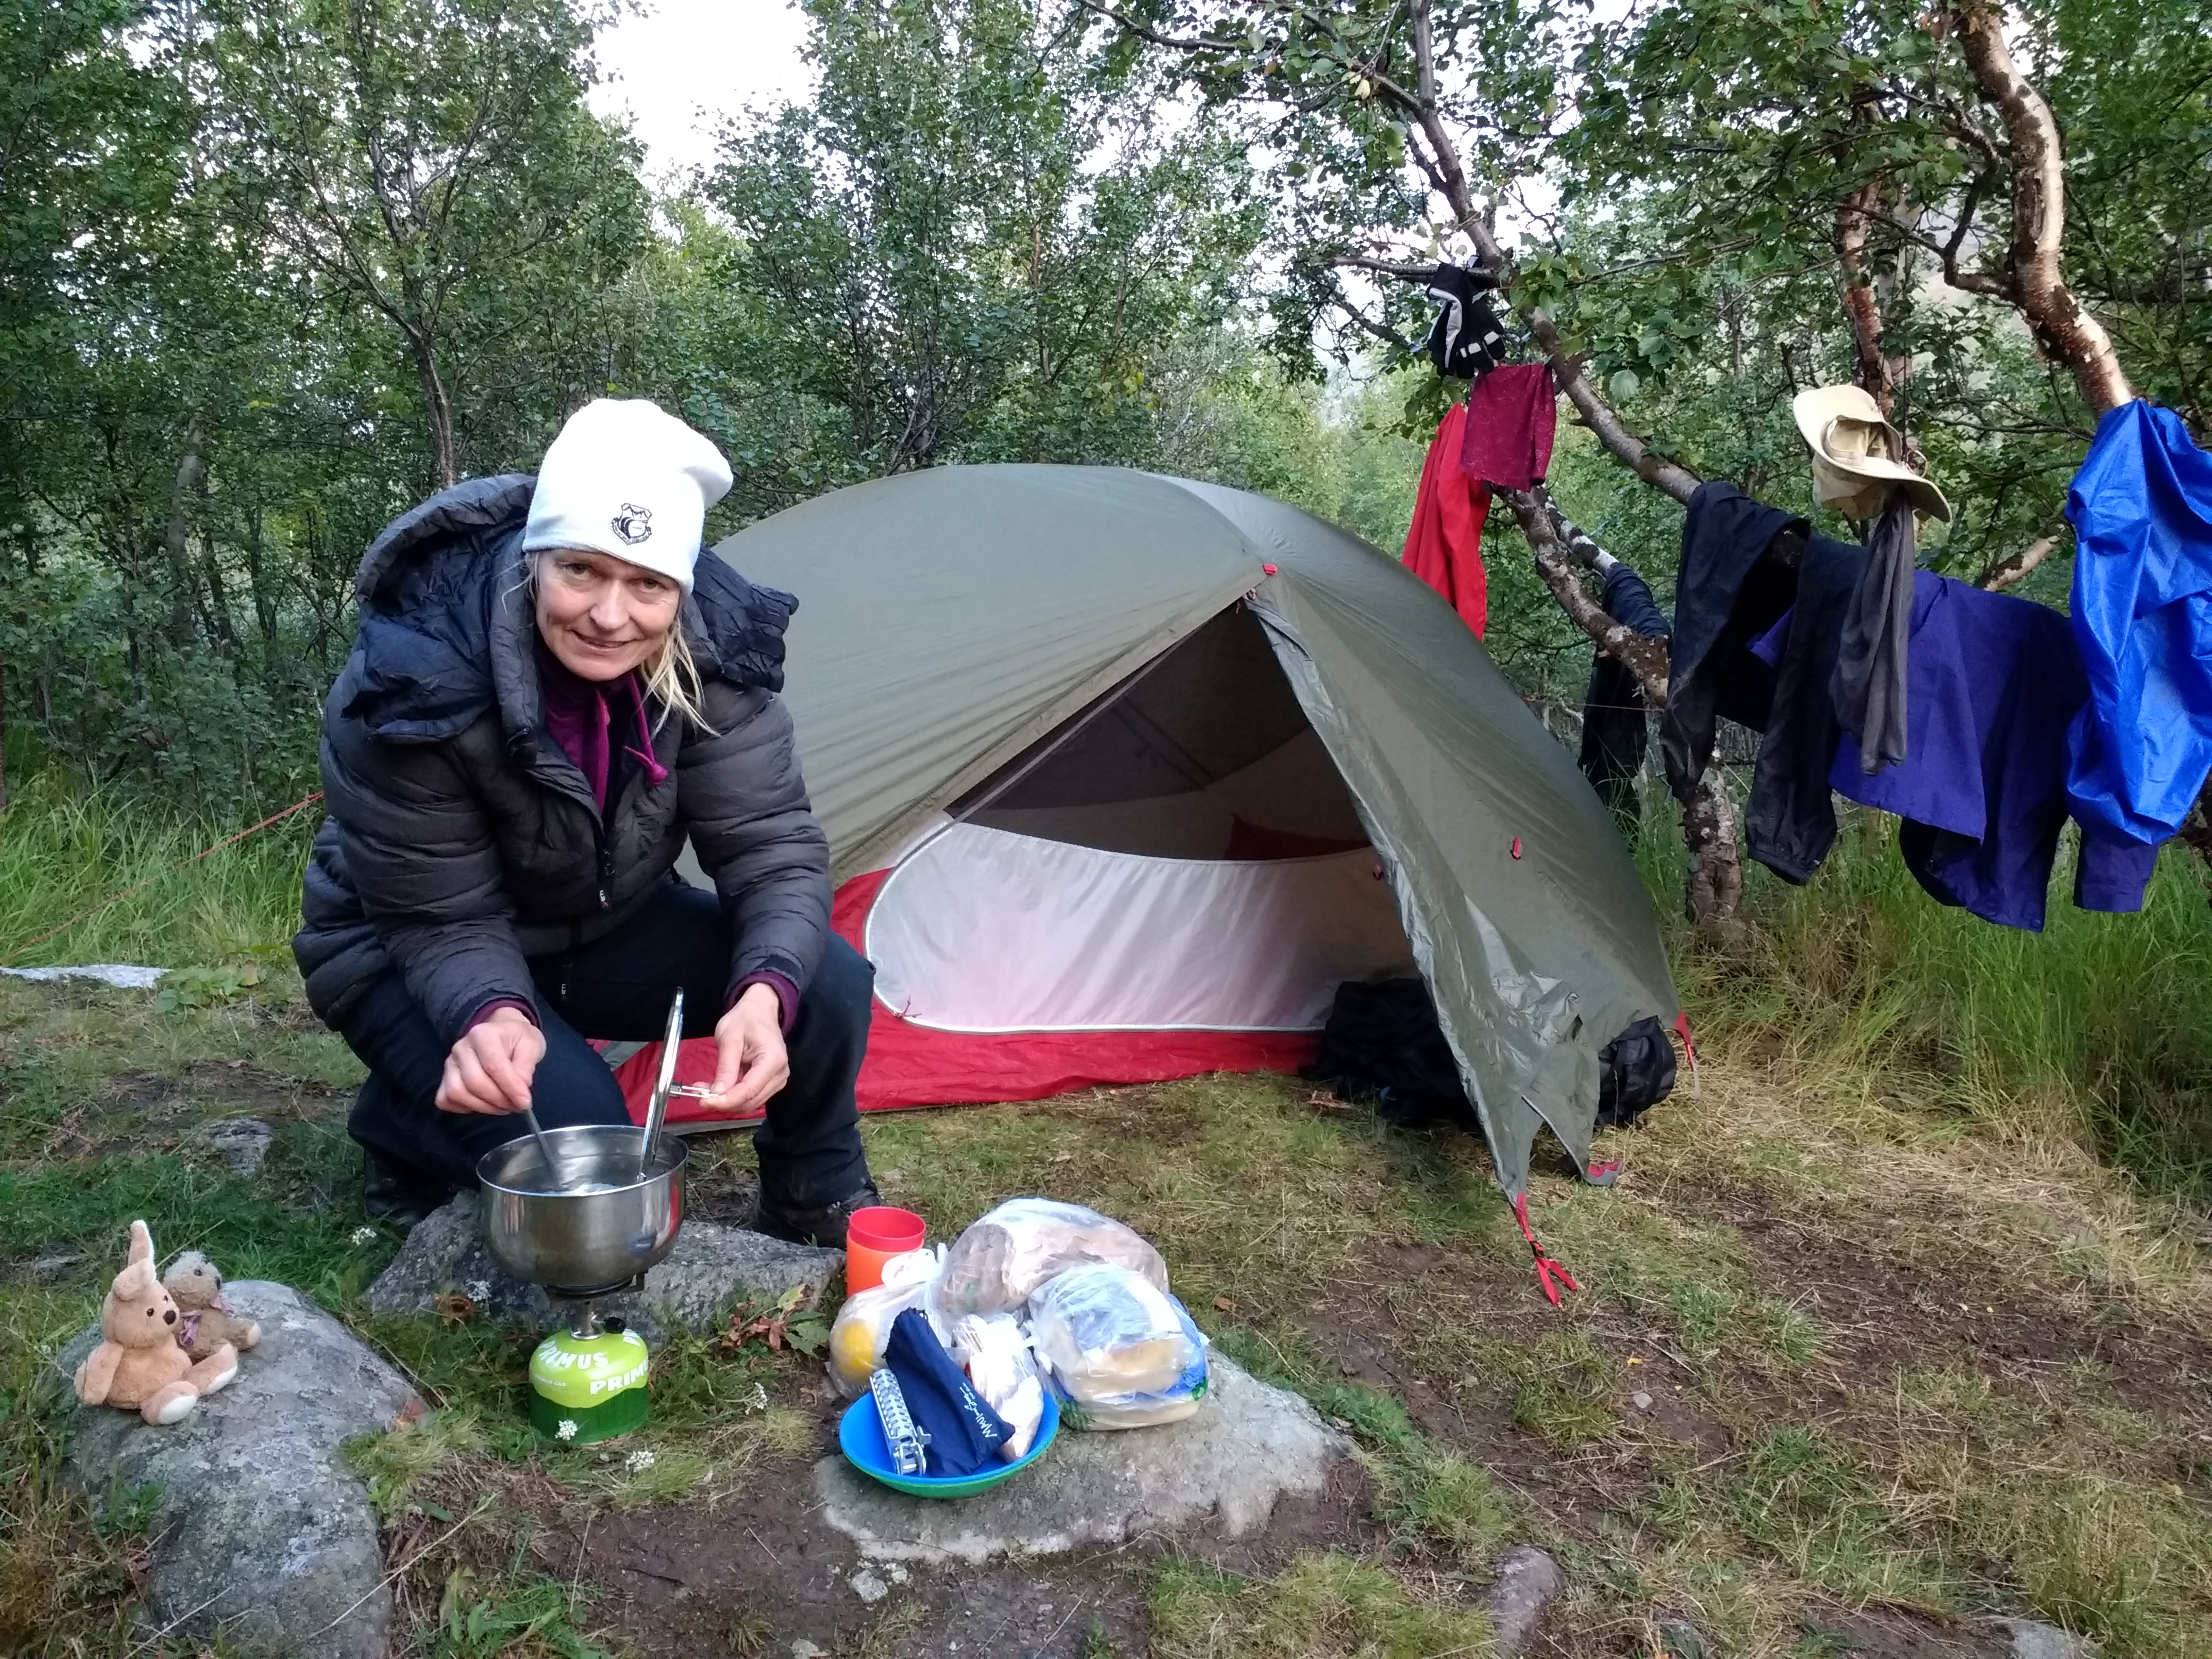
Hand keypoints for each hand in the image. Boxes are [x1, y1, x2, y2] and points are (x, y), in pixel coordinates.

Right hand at [436, 1007, 545, 1113]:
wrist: (503, 1035)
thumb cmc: (517, 1040)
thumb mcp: (532, 1047)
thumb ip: (525, 1069)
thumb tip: (519, 1094)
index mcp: (483, 1034)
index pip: (493, 1065)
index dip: (510, 1087)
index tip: (524, 1102)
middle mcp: (461, 1048)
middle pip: (474, 1082)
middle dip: (498, 1100)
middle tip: (516, 1105)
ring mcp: (450, 1064)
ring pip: (457, 1093)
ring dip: (483, 1106)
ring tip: (503, 1106)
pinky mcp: (444, 1078)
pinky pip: (447, 1100)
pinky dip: (465, 1107)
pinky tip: (485, 1104)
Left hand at [697, 984, 789, 1114]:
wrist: (759, 1011)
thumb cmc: (746, 1019)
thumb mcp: (729, 1038)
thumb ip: (725, 1067)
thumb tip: (717, 1093)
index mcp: (772, 1060)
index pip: (749, 1090)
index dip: (726, 1100)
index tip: (704, 1102)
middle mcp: (779, 1074)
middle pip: (750, 1101)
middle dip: (724, 1102)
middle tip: (699, 1095)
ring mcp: (777, 1080)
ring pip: (749, 1103)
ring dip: (727, 1101)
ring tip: (705, 1089)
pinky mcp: (770, 1083)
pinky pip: (750, 1097)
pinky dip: (732, 1097)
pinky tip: (718, 1088)